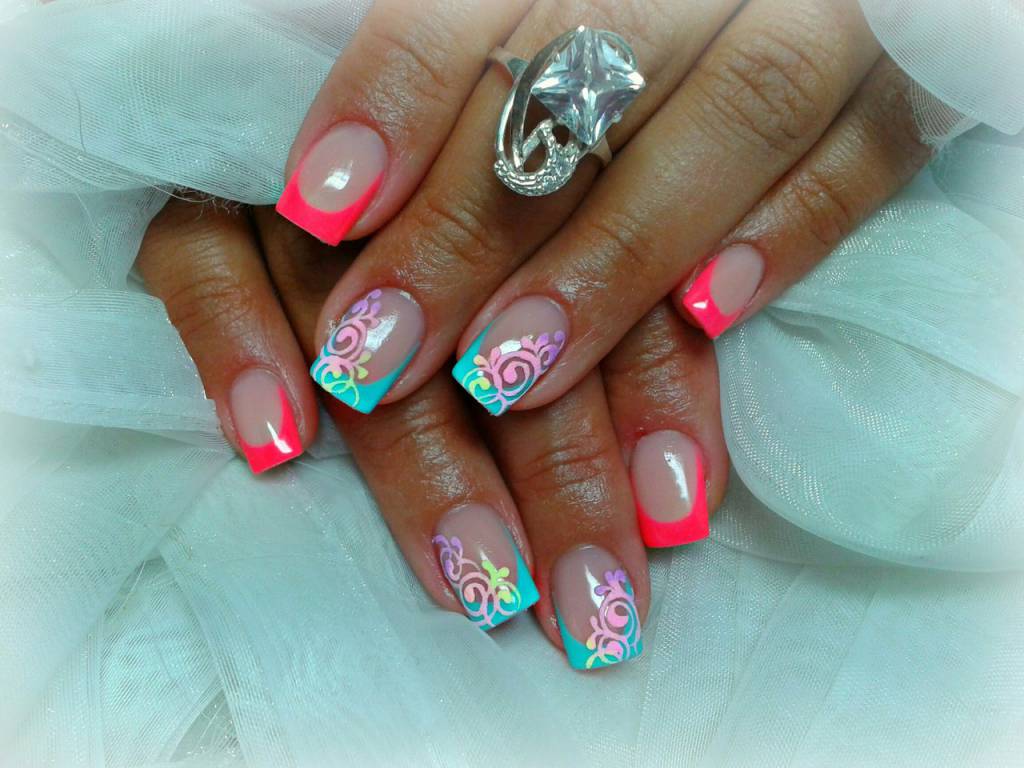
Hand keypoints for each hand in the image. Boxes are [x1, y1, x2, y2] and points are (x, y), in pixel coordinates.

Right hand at [136, 200, 726, 669]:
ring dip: (422, 455)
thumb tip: (680, 499)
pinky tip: (276, 446)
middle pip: (501, 323)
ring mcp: (309, 167)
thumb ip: (629, 334)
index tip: (676, 522)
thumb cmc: (456, 212)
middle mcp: (429, 157)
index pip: (608, 282)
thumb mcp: (571, 246)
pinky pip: (200, 250)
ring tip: (472, 578)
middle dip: (560, 471)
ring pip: (371, 317)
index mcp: (539, 153)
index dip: (654, 401)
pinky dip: (237, 340)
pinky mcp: (195, 174)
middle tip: (589, 603)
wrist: (310, 132)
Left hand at [277, 0, 929, 418]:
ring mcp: (810, 14)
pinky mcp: (906, 73)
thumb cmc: (591, 31)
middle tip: (376, 358)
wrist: (748, 10)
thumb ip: (444, 89)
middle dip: (470, 233)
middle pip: (575, 88)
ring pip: (727, 118)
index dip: (392, 101)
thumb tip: (319, 210)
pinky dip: (796, 226)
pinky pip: (870, 143)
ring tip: (510, 382)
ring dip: (611, 263)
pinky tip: (709, 318)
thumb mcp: (523, 30)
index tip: (318, 213)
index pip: (472, 8)